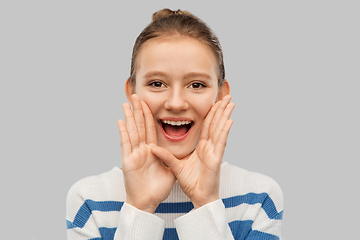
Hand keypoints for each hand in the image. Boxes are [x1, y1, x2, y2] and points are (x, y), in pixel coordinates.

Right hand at [117, 94, 175, 212]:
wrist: (147, 203)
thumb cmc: (157, 189)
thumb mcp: (169, 170)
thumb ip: (170, 158)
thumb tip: (177, 150)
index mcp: (152, 151)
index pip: (150, 129)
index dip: (149, 115)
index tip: (148, 102)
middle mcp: (142, 150)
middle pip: (140, 126)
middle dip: (138, 110)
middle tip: (135, 95)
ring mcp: (134, 154)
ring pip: (132, 131)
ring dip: (129, 117)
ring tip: (127, 102)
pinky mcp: (128, 161)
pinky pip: (126, 144)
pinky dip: (123, 132)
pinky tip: (120, 120)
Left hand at [151, 95, 234, 208]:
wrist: (199, 198)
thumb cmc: (191, 183)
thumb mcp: (175, 166)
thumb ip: (166, 156)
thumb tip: (152, 147)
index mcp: (202, 147)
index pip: (206, 126)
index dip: (210, 113)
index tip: (214, 101)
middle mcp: (210, 147)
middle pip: (216, 124)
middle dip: (221, 109)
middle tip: (226, 95)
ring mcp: (214, 152)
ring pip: (220, 129)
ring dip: (225, 115)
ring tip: (230, 102)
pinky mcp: (215, 159)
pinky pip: (220, 143)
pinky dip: (225, 131)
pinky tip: (229, 120)